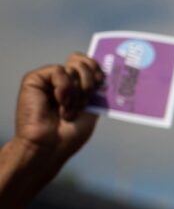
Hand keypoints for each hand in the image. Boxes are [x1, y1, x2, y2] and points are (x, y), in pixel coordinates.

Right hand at [14, 53, 101, 167]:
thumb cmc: (70, 134)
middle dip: (89, 84)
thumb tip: (103, 71)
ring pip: (74, 68)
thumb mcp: (91, 110)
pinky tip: (60, 103)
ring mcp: (49, 79)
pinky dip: (65, 89)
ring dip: (77, 93)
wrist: (50, 146)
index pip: (89, 64)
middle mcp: (63, 81)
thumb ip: (95, 89)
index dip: (97, 68)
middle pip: (83, 63)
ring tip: (68, 110)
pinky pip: (59, 71)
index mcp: (77, 87)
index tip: (102, 80)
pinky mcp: (35, 79)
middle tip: (83, 104)